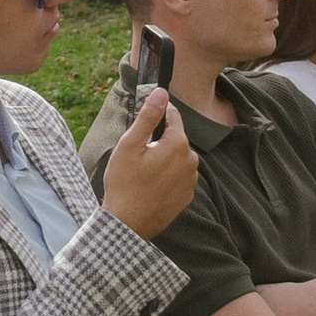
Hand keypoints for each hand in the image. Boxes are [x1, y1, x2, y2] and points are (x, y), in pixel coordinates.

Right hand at [100, 88, 199, 241]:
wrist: (127, 224)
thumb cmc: (124, 183)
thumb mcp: (130, 145)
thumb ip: (148, 117)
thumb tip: (160, 92)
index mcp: (178, 144)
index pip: (173, 116)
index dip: (157, 115)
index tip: (143, 122)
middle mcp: (191, 160)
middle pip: (175, 138)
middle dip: (158, 140)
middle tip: (137, 155)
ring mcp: (191, 180)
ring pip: (177, 157)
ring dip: (163, 158)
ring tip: (142, 172)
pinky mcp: (187, 196)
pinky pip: (178, 176)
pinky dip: (167, 176)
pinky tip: (149, 185)